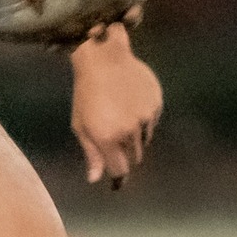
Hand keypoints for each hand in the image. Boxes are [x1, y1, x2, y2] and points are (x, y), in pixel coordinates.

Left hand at [69, 24, 162, 187]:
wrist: (104, 58)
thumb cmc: (86, 92)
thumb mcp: (80, 124)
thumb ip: (91, 153)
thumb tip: (96, 178)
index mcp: (107, 137)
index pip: (120, 170)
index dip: (118, 174)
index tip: (116, 176)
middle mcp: (129, 131)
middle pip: (135, 158)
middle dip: (126, 154)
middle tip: (115, 138)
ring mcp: (145, 117)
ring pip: (145, 140)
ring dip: (135, 137)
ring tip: (122, 116)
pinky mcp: (156, 104)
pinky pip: (152, 122)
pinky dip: (144, 120)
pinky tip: (131, 104)